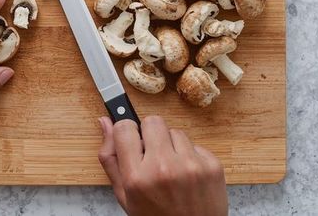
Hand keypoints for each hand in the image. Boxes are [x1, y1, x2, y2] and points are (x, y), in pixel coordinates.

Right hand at [98, 116, 227, 215]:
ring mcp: (191, 166)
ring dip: (171, 146)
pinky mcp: (212, 166)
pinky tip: (188, 176)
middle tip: (152, 155)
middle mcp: (164, 168)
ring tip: (172, 170)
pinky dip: (190, 157)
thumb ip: (111, 158)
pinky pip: (195, 145)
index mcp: (137, 177)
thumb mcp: (125, 195)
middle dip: (150, 135)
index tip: (131, 141)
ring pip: (175, 131)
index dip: (126, 132)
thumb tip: (105, 122)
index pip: (125, 128)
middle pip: (152, 121)